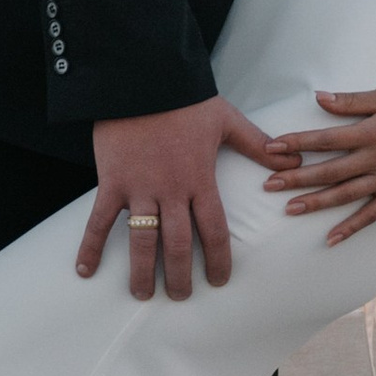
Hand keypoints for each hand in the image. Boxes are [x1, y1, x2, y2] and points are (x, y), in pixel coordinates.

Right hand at [80, 96, 292, 300]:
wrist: (143, 78)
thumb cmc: (185, 99)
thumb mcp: (226, 120)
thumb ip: (257, 144)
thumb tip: (292, 159)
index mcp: (200, 179)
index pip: (214, 231)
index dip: (218, 260)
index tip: (219, 281)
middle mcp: (171, 191)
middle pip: (178, 245)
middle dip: (179, 276)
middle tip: (180, 297)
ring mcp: (139, 189)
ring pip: (142, 240)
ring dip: (142, 272)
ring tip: (143, 295)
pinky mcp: (112, 181)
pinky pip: (98, 221)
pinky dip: (90, 246)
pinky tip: (84, 271)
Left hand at [263, 88, 375, 244]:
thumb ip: (352, 101)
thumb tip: (318, 98)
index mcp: (371, 132)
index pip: (326, 139)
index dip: (297, 143)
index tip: (271, 147)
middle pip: (329, 171)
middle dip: (297, 177)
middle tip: (268, 185)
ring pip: (345, 195)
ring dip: (316, 203)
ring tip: (289, 209)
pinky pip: (371, 215)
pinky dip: (350, 228)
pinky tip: (329, 239)